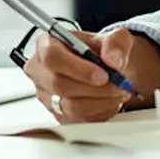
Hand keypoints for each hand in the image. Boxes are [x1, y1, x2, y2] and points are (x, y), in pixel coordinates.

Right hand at [23, 28, 137, 122]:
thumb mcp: (116, 38)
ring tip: (119, 92)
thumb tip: (113, 59)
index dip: (78, 68)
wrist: (108, 70)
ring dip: (101, 102)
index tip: (103, 75)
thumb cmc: (103, 51)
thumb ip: (116, 42)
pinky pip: (78, 120)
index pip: (51, 57)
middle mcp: (41, 71)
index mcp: (47, 43)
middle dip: (95, 88)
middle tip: (118, 85)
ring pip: (69, 107)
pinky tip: (111, 101)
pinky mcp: (58, 115)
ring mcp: (46, 95)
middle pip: (59, 85)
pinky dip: (100, 112)